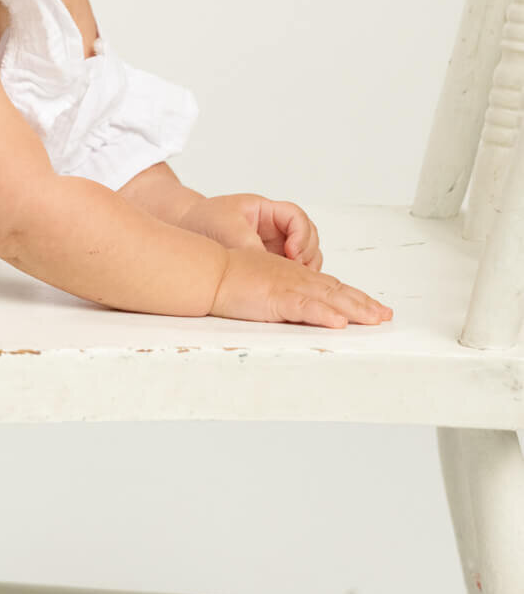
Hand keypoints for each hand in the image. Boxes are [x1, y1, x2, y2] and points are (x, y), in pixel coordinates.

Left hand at [178, 194, 321, 270]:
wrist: (184, 231)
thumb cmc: (202, 221)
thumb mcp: (226, 228)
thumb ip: (249, 244)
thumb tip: (267, 265)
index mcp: (266, 211)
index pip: (296, 217)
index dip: (301, 234)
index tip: (292, 251)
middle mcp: (275, 228)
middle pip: (308, 237)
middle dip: (308, 253)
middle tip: (298, 269)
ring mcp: (274, 247)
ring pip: (304, 255)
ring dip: (305, 268)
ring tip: (294, 281)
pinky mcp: (270, 265)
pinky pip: (291, 271)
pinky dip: (294, 279)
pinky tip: (285, 288)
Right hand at [210, 248, 392, 329]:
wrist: (208, 271)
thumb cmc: (227, 277)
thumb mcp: (260, 284)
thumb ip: (278, 294)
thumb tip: (291, 308)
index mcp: (292, 275)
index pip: (330, 286)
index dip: (352, 296)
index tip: (371, 307)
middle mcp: (295, 278)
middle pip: (337, 291)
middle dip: (363, 304)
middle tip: (385, 315)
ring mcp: (287, 287)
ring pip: (329, 298)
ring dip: (354, 309)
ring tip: (375, 319)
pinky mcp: (276, 298)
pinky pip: (304, 307)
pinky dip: (323, 314)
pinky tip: (339, 323)